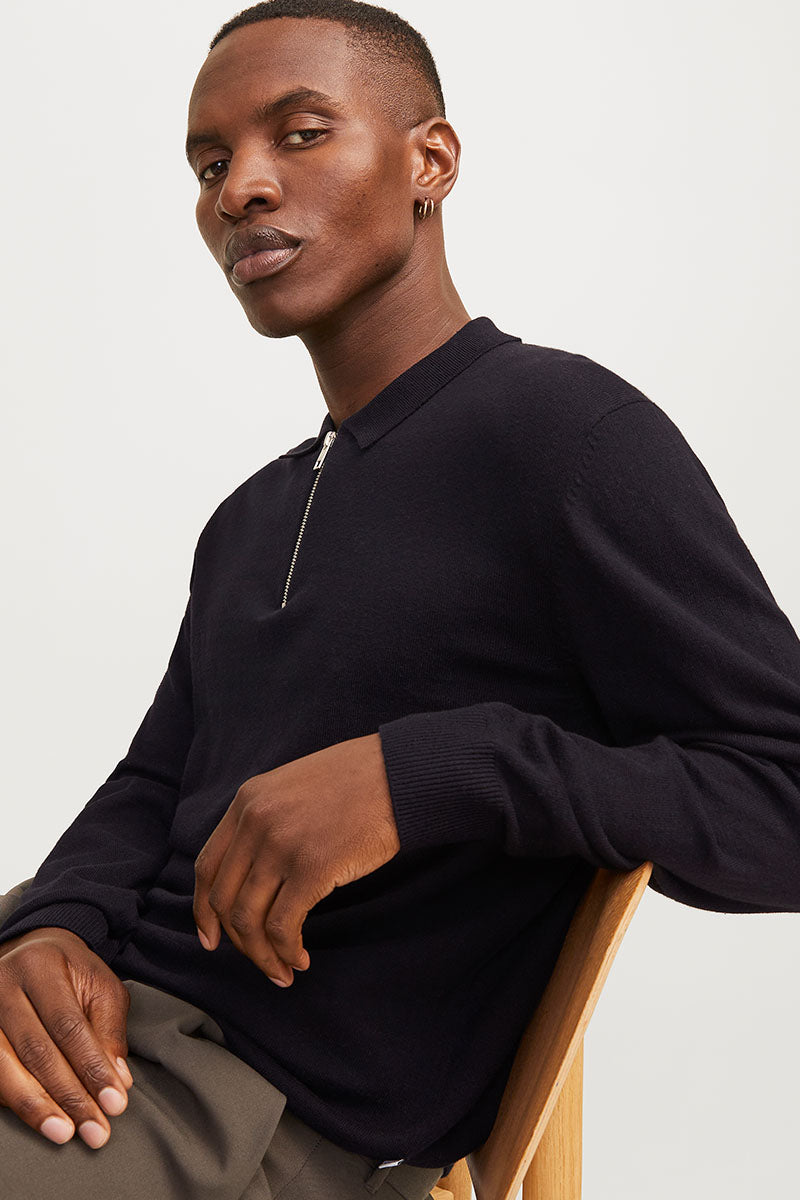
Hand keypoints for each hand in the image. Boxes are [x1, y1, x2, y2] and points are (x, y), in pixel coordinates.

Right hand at [0, 927, 132, 1147]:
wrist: (32, 954)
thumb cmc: (71, 973)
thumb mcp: (101, 987)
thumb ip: (109, 1031)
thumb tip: (117, 1081)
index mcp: (41, 966)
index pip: (68, 1025)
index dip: (92, 1067)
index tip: (115, 1102)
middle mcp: (4, 986)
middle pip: (36, 1050)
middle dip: (69, 1095)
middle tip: (95, 1128)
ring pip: (6, 1068)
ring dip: (38, 1107)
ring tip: (66, 1132)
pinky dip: (17, 1101)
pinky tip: (40, 1117)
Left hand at [193, 732, 400, 985]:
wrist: (398, 773)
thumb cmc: (356, 782)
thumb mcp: (292, 788)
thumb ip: (266, 821)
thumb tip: (253, 876)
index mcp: (247, 801)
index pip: (207, 866)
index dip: (203, 910)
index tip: (212, 938)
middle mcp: (256, 821)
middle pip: (225, 899)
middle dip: (238, 941)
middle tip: (259, 960)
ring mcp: (281, 844)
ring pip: (250, 919)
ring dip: (263, 955)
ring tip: (283, 970)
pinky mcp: (312, 867)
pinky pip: (284, 925)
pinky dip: (287, 950)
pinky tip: (301, 958)